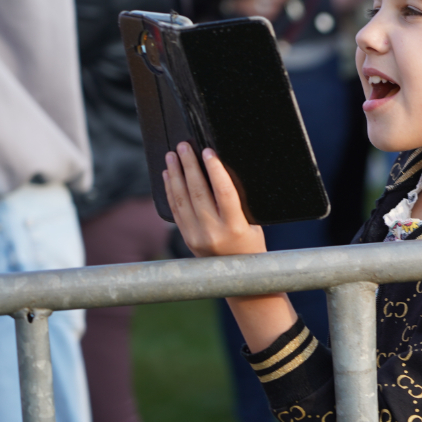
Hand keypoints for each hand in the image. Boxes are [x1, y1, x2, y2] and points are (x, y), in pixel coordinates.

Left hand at [163, 143, 266, 257]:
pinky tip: (169, 175)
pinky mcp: (186, 237)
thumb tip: (218, 171)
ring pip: (182, 199)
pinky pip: (175, 209)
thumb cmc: (250, 245)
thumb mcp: (252, 223)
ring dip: (175, 174)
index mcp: (235, 227)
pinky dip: (170, 189)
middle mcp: (213, 232)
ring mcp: (196, 236)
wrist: (237, 275)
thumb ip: (236, 202)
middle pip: (197, 192)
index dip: (215, 170)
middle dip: (189, 166)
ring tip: (172, 155)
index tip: (208, 152)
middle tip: (183, 146)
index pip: (224, 192)